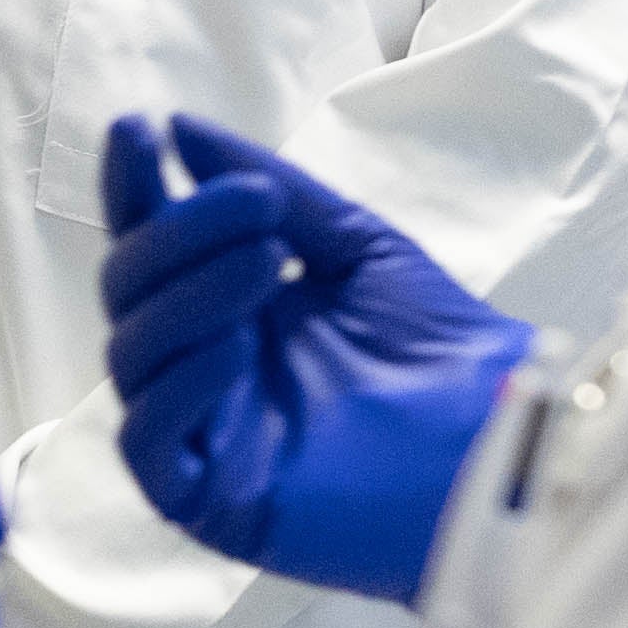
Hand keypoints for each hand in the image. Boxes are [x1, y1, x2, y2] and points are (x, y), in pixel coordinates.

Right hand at [98, 118, 533, 606]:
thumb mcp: (356, 247)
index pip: (151, 240)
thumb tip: (182, 127)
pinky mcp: (203, 500)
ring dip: (186, 297)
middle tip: (256, 204)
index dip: (136, 187)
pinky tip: (233, 350)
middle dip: (177, 234)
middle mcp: (197, 365)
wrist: (498, 441)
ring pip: (132, 356)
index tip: (141, 129)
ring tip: (264, 263)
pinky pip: (147, 443)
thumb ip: (274, 189)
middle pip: (129, 291)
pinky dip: (179, 388)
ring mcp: (199, 432)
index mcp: (225, 306)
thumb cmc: (440, 351)